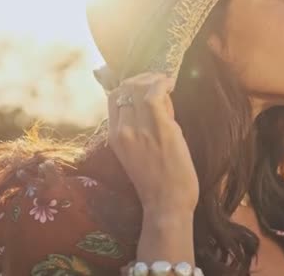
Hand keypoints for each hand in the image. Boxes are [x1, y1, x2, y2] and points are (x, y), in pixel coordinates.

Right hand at [107, 72, 198, 212]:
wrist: (166, 204)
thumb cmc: (158, 182)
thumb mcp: (138, 153)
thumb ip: (142, 127)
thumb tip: (156, 101)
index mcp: (115, 137)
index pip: (114, 98)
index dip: (128, 84)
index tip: (144, 83)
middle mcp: (122, 130)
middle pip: (125, 89)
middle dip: (142, 79)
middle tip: (158, 81)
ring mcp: (140, 129)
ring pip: (139, 88)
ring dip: (154, 79)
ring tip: (166, 83)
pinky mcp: (160, 129)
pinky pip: (155, 95)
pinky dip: (162, 84)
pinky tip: (170, 84)